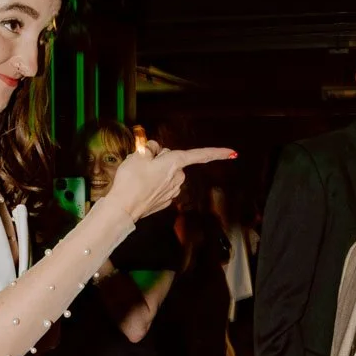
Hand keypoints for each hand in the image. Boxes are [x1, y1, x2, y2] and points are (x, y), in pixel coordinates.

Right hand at [109, 141, 235, 221]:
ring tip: (139, 177)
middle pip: (173, 161)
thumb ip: (150, 148)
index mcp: (174, 163)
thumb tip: (155, 149)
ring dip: (156, 172)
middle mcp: (178, 177)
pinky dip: (153, 184)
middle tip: (142, 163)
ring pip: (166, 174)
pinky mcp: (165, 201)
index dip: (217, 152)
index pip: (200, 155)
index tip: (233, 152)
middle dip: (160, 159)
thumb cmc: (130, 180)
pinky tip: (141, 188)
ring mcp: (173, 191)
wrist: (123, 208)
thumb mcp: (137, 155)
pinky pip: (161, 186)